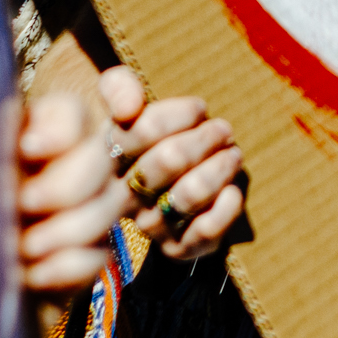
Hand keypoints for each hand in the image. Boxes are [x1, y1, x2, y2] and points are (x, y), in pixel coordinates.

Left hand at [17, 93, 123, 295]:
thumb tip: (4, 136)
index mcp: (48, 128)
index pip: (72, 115)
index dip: (57, 133)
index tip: (26, 149)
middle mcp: (82, 158)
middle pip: (100, 159)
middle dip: (64, 186)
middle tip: (24, 203)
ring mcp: (96, 203)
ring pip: (107, 207)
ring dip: (64, 230)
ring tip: (25, 246)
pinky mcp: (95, 247)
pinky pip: (99, 255)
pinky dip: (65, 267)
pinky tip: (33, 273)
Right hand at [100, 67, 244, 261]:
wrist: (159, 192)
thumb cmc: (146, 140)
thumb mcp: (125, 107)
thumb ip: (118, 88)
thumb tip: (128, 106)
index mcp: (105, 157)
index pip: (139, 131)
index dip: (176, 116)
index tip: (198, 108)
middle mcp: (122, 195)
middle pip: (168, 160)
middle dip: (203, 139)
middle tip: (223, 129)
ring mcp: (150, 225)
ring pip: (189, 194)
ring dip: (219, 168)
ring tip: (233, 154)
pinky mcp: (177, 249)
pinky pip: (205, 230)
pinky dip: (226, 207)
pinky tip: (232, 190)